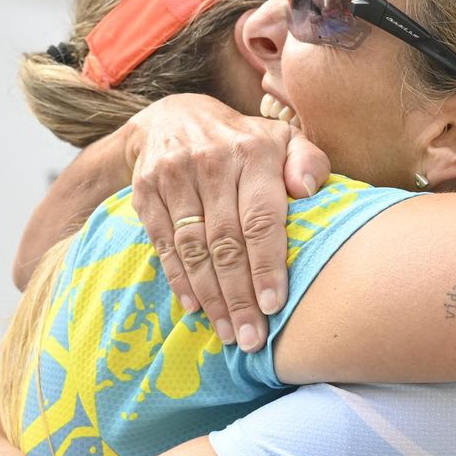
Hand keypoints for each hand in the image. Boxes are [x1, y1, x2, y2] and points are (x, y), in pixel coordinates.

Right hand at [124, 94, 330, 350]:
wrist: (174, 117)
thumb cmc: (244, 141)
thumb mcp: (283, 139)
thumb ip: (308, 161)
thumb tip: (309, 190)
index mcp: (253, 151)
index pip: (261, 218)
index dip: (266, 266)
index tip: (273, 306)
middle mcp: (212, 161)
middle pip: (227, 242)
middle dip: (239, 296)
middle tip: (250, 338)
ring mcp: (174, 175)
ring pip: (194, 248)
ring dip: (210, 296)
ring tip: (227, 332)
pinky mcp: (146, 191)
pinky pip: (164, 244)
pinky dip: (179, 279)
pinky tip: (195, 307)